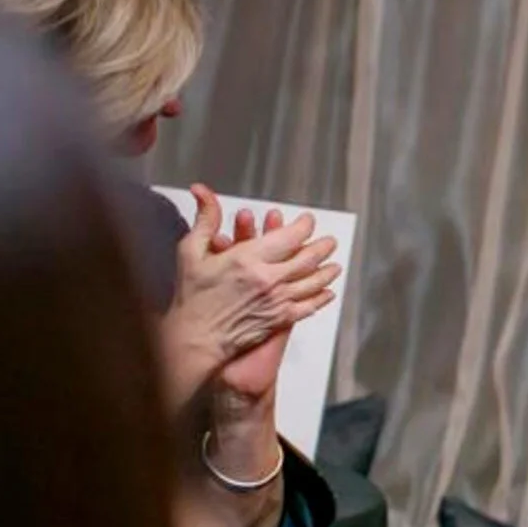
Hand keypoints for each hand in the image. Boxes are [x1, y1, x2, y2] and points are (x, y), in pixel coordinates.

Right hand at [169, 186, 339, 368]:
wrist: (197, 337)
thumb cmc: (191, 296)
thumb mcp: (192, 250)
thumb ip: (205, 219)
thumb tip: (202, 190)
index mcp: (248, 258)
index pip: (288, 237)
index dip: (303, 227)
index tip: (308, 221)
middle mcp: (268, 279)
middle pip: (306, 259)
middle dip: (321, 248)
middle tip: (330, 242)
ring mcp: (278, 300)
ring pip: (313, 282)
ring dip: (327, 272)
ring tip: (335, 266)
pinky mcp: (280, 319)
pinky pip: (308, 306)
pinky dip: (321, 298)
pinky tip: (327, 293)